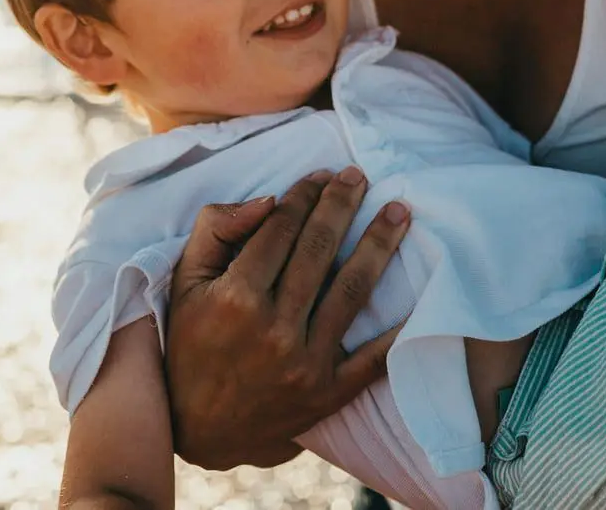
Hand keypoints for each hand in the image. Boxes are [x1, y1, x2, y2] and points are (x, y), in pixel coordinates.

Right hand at [163, 167, 410, 469]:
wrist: (199, 429)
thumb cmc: (189, 346)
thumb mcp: (184, 283)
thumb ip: (216, 231)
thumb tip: (267, 200)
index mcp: (235, 298)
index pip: (280, 230)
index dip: (303, 196)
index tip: (320, 176)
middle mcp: (273, 329)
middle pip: (319, 251)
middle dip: (342, 205)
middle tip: (360, 176)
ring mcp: (305, 363)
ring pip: (352, 291)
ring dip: (379, 245)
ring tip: (399, 212)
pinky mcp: (328, 393)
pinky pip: (374, 357)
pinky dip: (400, 328)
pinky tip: (421, 293)